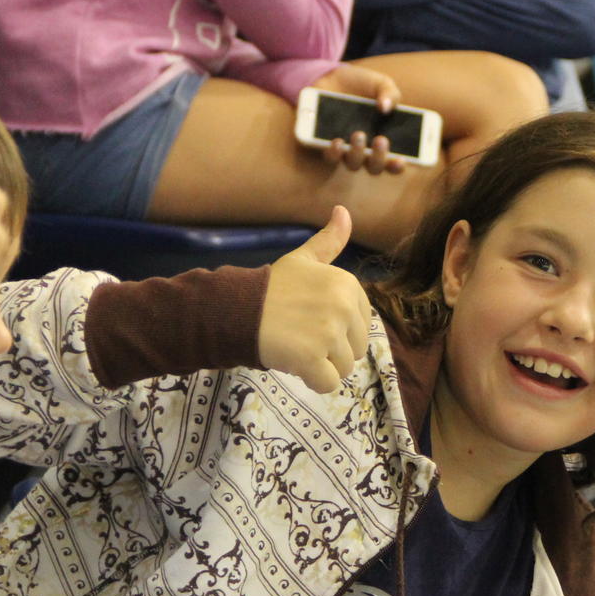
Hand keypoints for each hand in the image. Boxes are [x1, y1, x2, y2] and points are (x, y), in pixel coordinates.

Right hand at [258, 206, 371, 392]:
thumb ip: (328, 241)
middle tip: (301, 335)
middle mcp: (342, 306)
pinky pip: (328, 384)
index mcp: (347, 284)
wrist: (233, 309)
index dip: (337, 329)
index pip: (361, 325)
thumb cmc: (270, 287)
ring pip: (344, 369)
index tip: (310, 318)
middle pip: (355, 349)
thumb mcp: (302, 259)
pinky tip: (295, 364)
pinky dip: (313, 382)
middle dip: (331, 350)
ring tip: (296, 347)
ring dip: (322, 366)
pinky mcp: (312, 358)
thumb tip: (344, 211)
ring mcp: (328, 333)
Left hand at [310, 65, 405, 175]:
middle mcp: (366, 150)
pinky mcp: (325, 144)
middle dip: (379, 158)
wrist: (333, 76)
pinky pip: (330, 157)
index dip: (398, 165)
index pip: (394, 162)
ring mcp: (346, 149)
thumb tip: (386, 107)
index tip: (401, 159)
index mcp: (384, 140)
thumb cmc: (362, 84)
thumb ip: (390, 93)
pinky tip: (337, 141)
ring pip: (353, 164)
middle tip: (381, 140)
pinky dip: (334, 152)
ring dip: (358, 154)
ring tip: (359, 135)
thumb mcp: (381, 83)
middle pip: (374, 167)